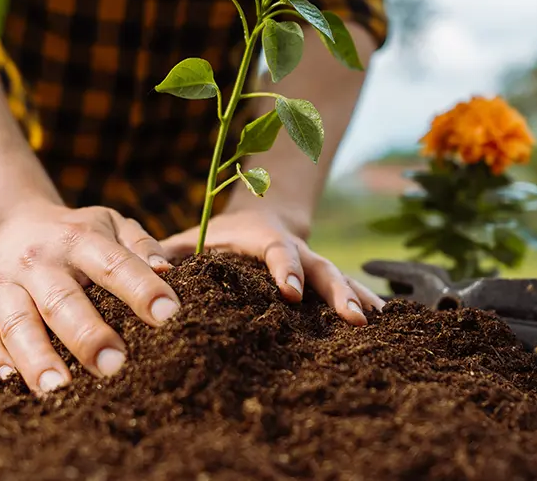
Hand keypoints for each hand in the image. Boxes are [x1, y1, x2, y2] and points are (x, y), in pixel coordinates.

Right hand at [0, 200, 178, 393]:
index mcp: (79, 240)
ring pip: (19, 324)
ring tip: (59, 389)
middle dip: (87, 335)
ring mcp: (6, 287)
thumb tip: (167, 270)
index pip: (113, 264)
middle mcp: (39, 263)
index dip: (141, 288)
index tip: (168, 314)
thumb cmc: (78, 236)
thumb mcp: (111, 225)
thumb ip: (140, 245)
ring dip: (38, 358)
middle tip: (114, 365)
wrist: (15, 227)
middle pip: (62, 300)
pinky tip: (9, 382)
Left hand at [160, 209, 384, 325]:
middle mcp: (295, 249)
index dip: (284, 269)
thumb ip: (169, 253)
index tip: (289, 292)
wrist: (259, 214)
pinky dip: (364, 299)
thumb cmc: (216, 235)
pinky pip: (346, 287)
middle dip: (337, 291)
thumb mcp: (193, 238)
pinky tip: (386, 322)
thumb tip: (151, 272)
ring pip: (339, 277)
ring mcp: (313, 264)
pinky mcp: (322, 279)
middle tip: (352, 316)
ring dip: (356, 297)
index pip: (277, 251)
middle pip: (320, 267)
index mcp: (262, 238)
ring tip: (374, 320)